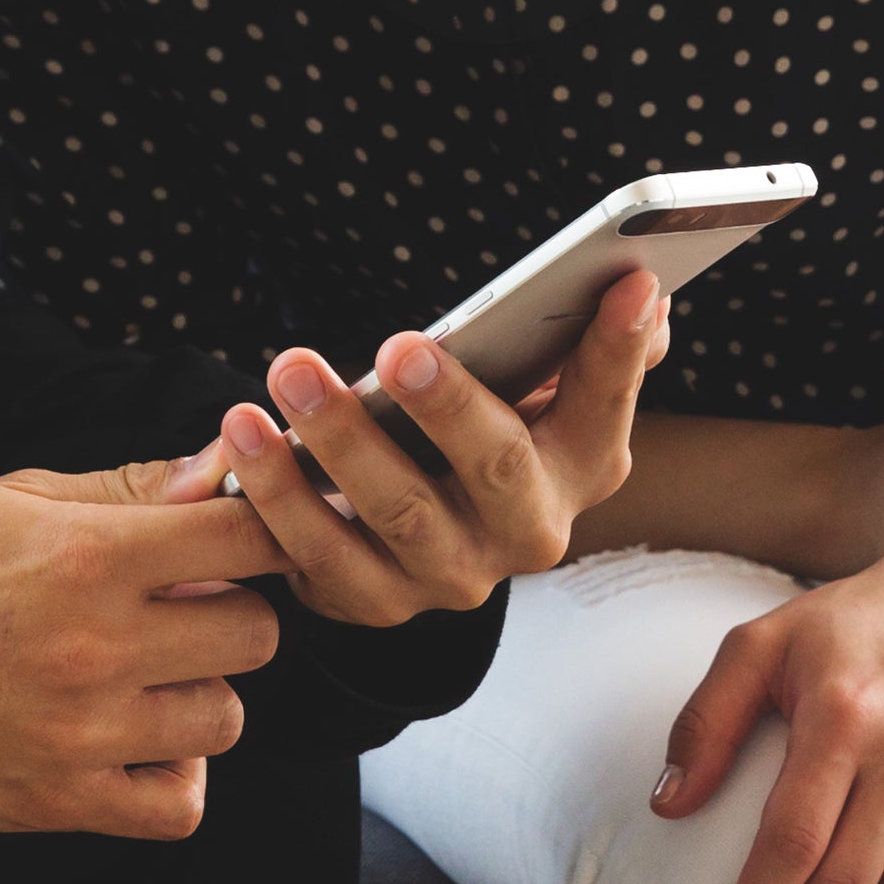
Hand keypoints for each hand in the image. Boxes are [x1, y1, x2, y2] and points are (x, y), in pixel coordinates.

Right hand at [0, 467, 289, 837]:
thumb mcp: (14, 499)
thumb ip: (127, 490)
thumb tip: (218, 468)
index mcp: (90, 556)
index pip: (245, 535)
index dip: (265, 528)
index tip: (251, 536)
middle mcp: (98, 646)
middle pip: (254, 632)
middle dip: (229, 612)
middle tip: (182, 609)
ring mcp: (85, 732)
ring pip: (224, 718)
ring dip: (198, 694)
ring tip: (148, 677)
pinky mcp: (62, 801)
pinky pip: (180, 805)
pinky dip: (173, 777)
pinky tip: (141, 744)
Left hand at [205, 269, 662, 628]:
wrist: (417, 543)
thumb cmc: (485, 432)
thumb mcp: (547, 393)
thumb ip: (596, 345)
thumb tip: (642, 291)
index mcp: (584, 465)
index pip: (607, 401)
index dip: (618, 347)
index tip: (623, 282)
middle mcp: (528, 531)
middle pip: (494, 464)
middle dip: (448, 404)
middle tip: (400, 347)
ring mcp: (449, 575)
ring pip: (395, 511)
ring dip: (339, 439)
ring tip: (291, 372)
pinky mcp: (371, 600)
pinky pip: (316, 553)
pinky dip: (275, 492)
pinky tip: (241, 434)